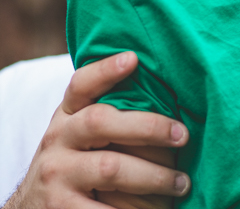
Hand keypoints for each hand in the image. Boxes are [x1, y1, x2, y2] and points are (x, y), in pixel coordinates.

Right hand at [2, 52, 190, 208]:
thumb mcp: (76, 136)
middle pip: (100, 122)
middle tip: (183, 135)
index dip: (105, 70)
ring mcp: (57, 176)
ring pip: (110, 168)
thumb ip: (103, 115)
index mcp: (65, 117)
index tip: (133, 59)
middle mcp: (57, 141)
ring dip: (154, 175)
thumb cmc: (71, 165)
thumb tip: (157, 90)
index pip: (81, 86)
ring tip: (181, 182)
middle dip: (147, 126)